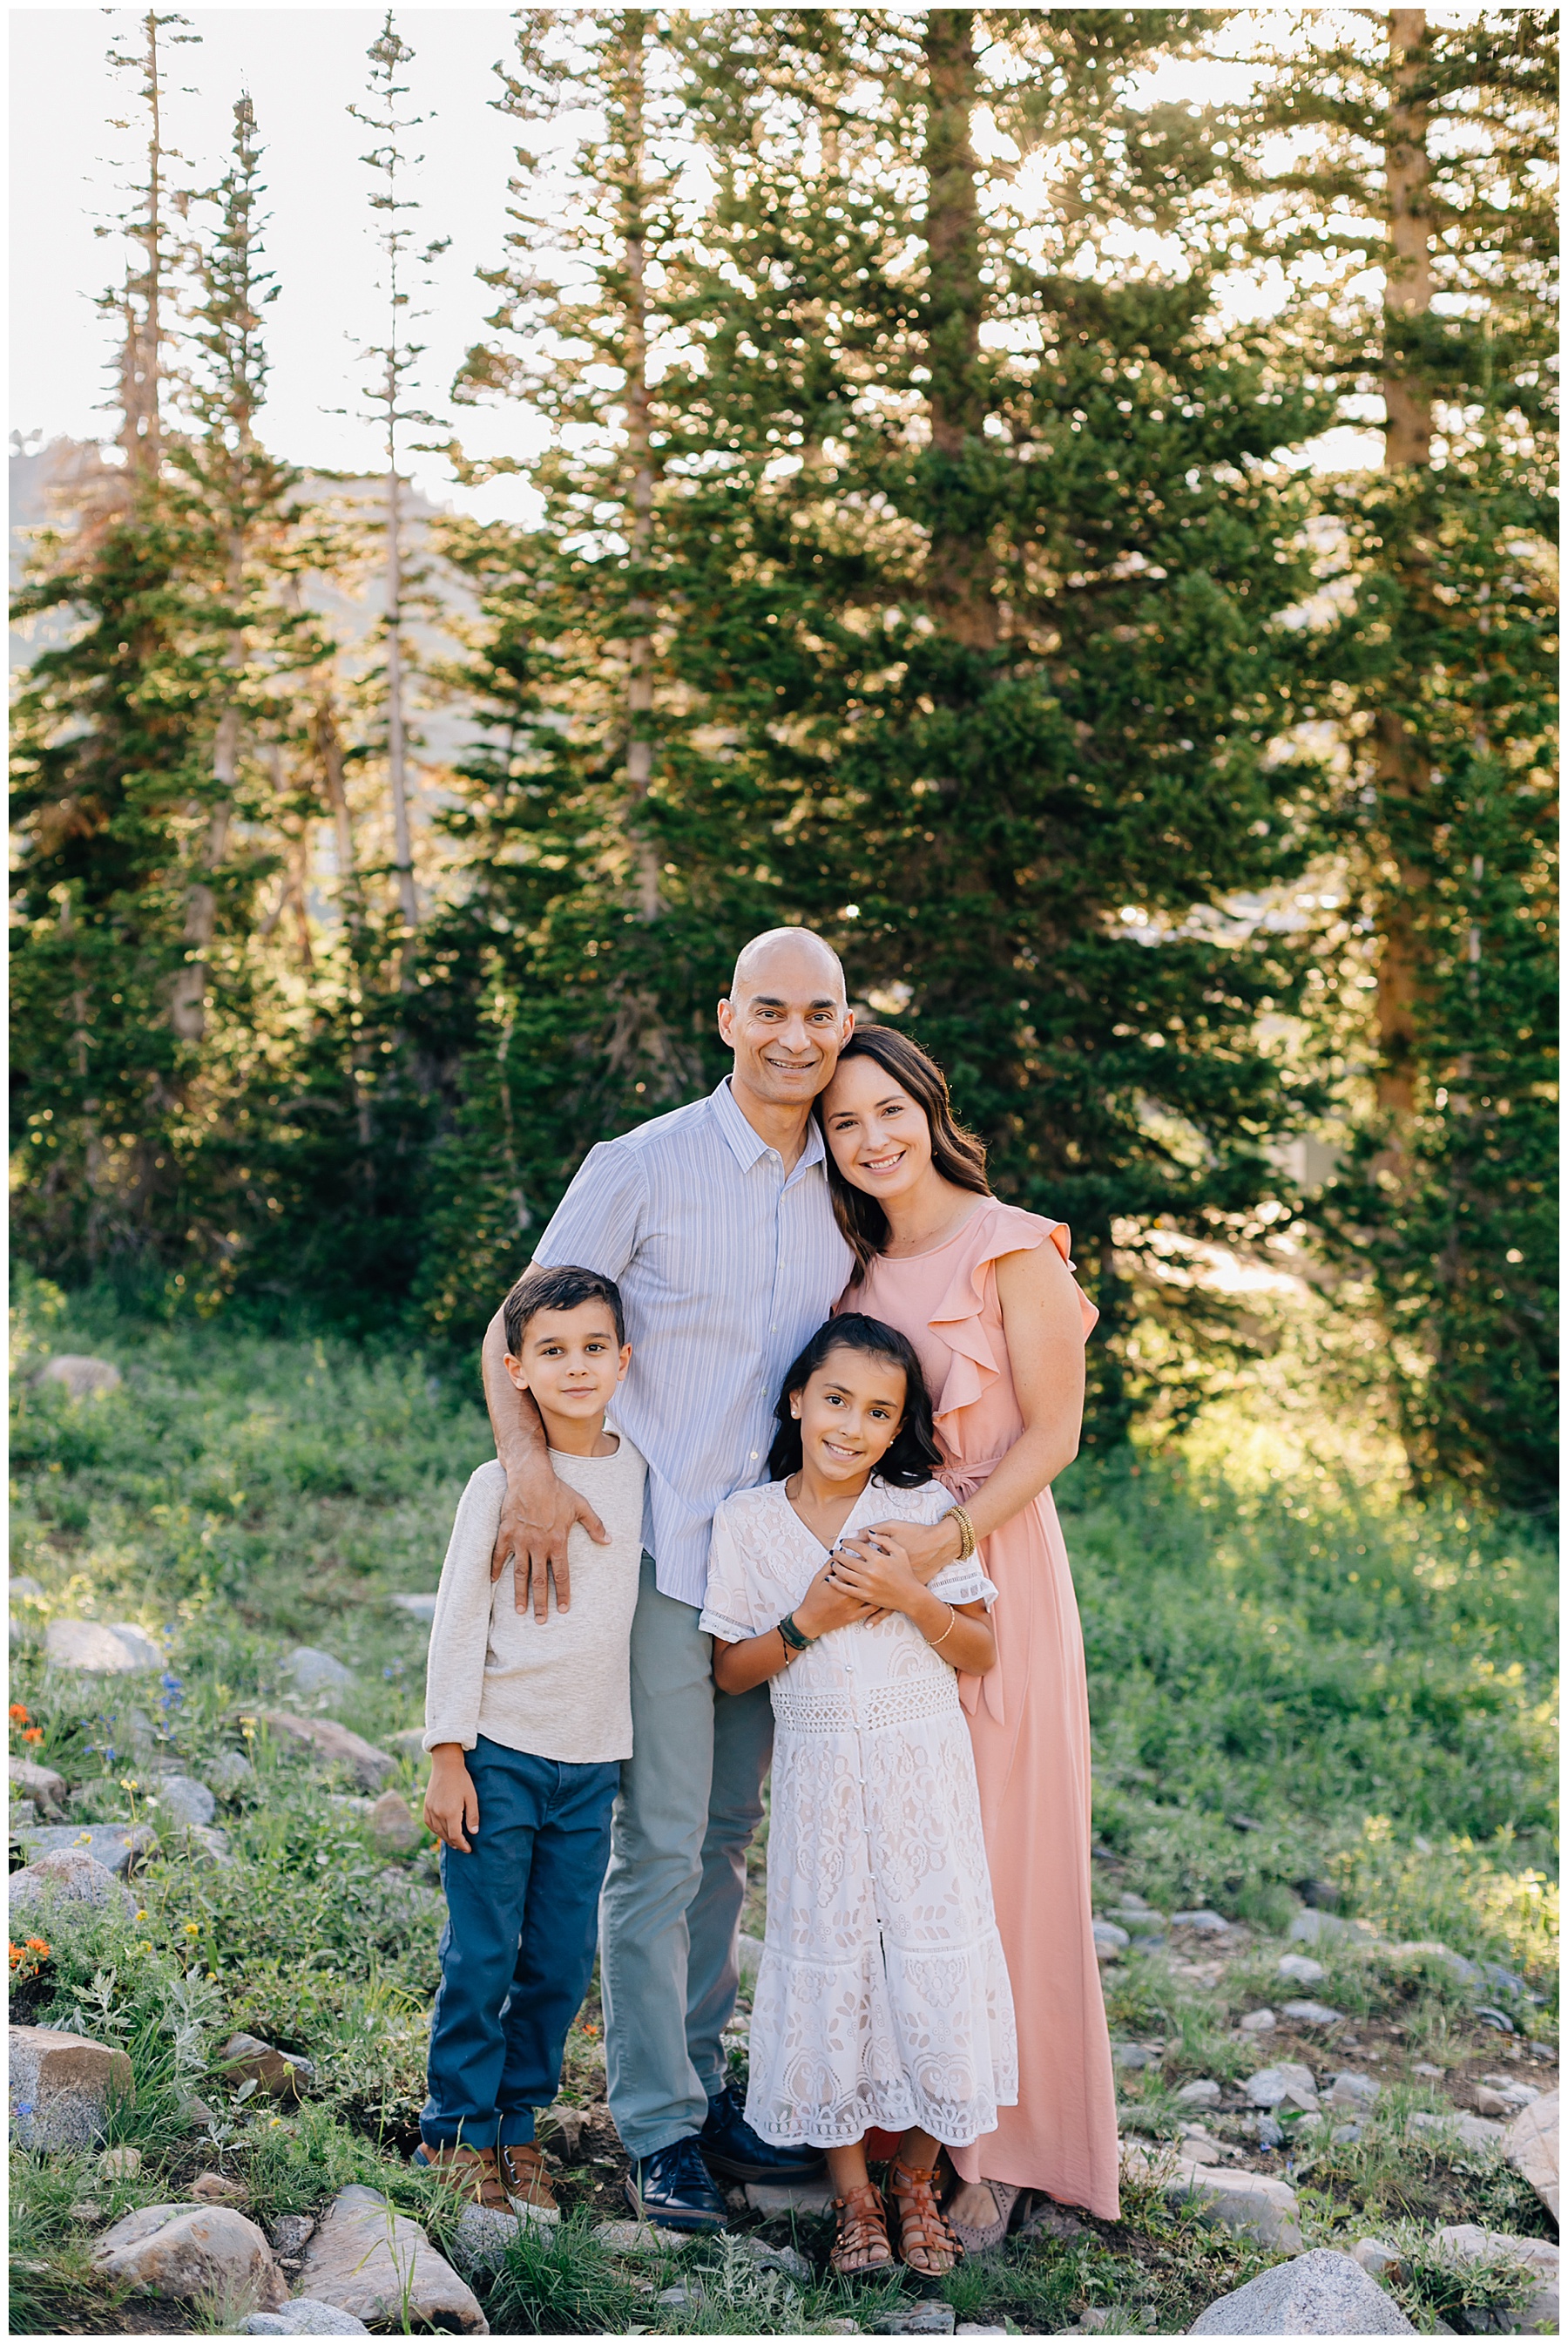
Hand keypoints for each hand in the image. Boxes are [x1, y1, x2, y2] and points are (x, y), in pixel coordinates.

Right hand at [424, 1748, 477, 1853]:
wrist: (446, 1765)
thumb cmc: (461, 1780)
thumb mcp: (471, 1797)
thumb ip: (472, 1816)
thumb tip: (473, 1832)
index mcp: (451, 1812)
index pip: (456, 1836)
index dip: (462, 1845)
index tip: (468, 1849)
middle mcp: (438, 1813)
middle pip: (446, 1836)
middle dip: (456, 1843)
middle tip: (463, 1847)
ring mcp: (430, 1810)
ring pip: (437, 1831)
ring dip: (446, 1838)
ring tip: (454, 1841)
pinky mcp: (426, 1806)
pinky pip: (430, 1824)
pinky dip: (437, 1830)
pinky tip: (443, 1831)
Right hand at [490, 1456, 607, 1621]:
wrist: (531, 1476)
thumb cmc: (558, 1491)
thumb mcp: (581, 1506)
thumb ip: (595, 1525)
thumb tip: (609, 1541)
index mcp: (557, 1542)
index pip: (561, 1575)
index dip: (562, 1593)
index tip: (563, 1610)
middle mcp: (538, 1546)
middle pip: (539, 1581)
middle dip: (541, 1603)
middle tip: (540, 1621)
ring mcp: (520, 1541)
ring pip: (519, 1573)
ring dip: (519, 1594)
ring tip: (520, 1611)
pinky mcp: (505, 1533)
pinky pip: (498, 1555)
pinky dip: (494, 1569)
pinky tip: (492, 1582)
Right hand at [791, 1559, 875, 1641]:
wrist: (811, 1620)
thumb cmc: (814, 1599)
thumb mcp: (818, 1578)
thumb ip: (829, 1565)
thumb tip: (841, 1553)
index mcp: (837, 1584)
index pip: (852, 1566)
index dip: (859, 1558)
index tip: (862, 1554)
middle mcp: (846, 1595)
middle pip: (863, 1577)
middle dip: (869, 1567)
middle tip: (872, 1561)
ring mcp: (852, 1607)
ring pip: (870, 1591)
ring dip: (875, 1581)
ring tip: (878, 1574)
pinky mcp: (855, 1616)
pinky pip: (872, 1608)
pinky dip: (879, 1600)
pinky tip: (882, 1592)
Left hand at [822, 1530, 924, 1618]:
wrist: (910, 1595)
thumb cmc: (906, 1573)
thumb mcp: (899, 1551)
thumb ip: (884, 1539)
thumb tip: (869, 1532)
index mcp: (878, 1559)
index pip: (857, 1546)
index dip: (848, 1542)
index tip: (844, 1542)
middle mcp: (871, 1571)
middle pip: (847, 1559)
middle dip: (838, 1554)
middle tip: (834, 1552)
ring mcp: (867, 1584)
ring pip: (844, 1573)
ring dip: (835, 1566)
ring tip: (832, 1563)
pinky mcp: (865, 1596)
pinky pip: (846, 1589)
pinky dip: (836, 1583)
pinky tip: (830, 1578)